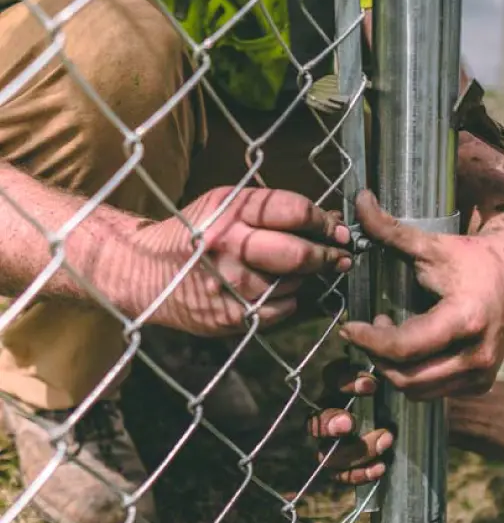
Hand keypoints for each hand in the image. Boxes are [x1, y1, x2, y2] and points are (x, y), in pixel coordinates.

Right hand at [123, 186, 351, 335]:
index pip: (294, 212)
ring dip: (302, 278)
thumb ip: (269, 208)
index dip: (324, 221)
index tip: (336, 229)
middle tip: (340, 256)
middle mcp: (230, 248)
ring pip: (293, 284)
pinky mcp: (231, 317)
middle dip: (327, 255)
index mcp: (230, 213)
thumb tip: (325, 219)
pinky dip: (286, 300)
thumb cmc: (192, 233)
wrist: (143, 273)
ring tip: (291, 270)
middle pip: (299, 254)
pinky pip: (281, 309)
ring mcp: (231, 287)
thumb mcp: (223, 204)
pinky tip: (271, 290)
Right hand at [308, 360, 391, 483]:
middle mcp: (328, 414)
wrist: (405, 427)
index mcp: (338, 387)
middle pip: (315, 421)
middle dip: (329, 423)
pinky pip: (340, 475)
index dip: (346, 383)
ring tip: (386, 441)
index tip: (372, 386)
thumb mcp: (392, 382)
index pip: (330, 379)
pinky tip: (381, 467)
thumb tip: (387, 355)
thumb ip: (386, 372)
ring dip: (354, 451)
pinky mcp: (341, 466)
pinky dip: (359, 473)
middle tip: (350, 424)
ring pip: (326, 454)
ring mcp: (331, 443)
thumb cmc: (395, 397)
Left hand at [338, 190, 503, 398]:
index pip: (404, 349)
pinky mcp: (481, 381)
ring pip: (419, 391)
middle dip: (379, 356)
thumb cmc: (473, 256)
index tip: (349, 327)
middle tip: (370, 329)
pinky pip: (435, 392)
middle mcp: (478, 355)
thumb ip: (390, 229)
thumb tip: (359, 199)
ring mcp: (482, 372)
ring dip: (395, 368)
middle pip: (408, 378)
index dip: (369, 340)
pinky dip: (414, 376)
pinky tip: (412, 348)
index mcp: (466, 320)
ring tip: (391, 334)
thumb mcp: (432, 243)